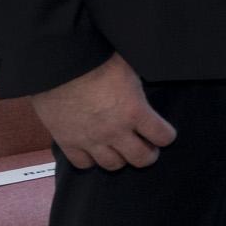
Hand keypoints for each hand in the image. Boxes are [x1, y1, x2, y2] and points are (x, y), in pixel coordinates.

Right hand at [33, 53, 175, 172]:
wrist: (59, 64)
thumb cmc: (96, 60)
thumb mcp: (129, 70)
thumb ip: (138, 90)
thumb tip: (143, 93)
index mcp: (135, 111)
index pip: (163, 136)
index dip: (166, 135)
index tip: (163, 134)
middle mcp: (115, 131)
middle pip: (141, 159)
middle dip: (148, 154)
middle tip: (146, 147)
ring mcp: (90, 139)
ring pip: (113, 165)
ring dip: (120, 158)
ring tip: (120, 150)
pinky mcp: (67, 142)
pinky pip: (83, 164)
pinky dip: (90, 160)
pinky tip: (93, 151)